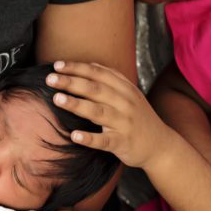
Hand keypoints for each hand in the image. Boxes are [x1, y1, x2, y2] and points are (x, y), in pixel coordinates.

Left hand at [45, 60, 178, 167]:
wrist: (160, 145)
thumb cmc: (138, 118)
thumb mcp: (129, 95)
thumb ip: (111, 80)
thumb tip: (88, 65)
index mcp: (125, 89)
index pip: (99, 74)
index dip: (78, 68)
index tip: (57, 65)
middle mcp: (125, 103)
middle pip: (95, 89)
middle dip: (72, 82)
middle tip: (50, 79)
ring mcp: (124, 123)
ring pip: (98, 112)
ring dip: (77, 104)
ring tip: (57, 99)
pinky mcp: (122, 142)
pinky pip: (104, 140)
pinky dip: (89, 138)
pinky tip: (74, 135)